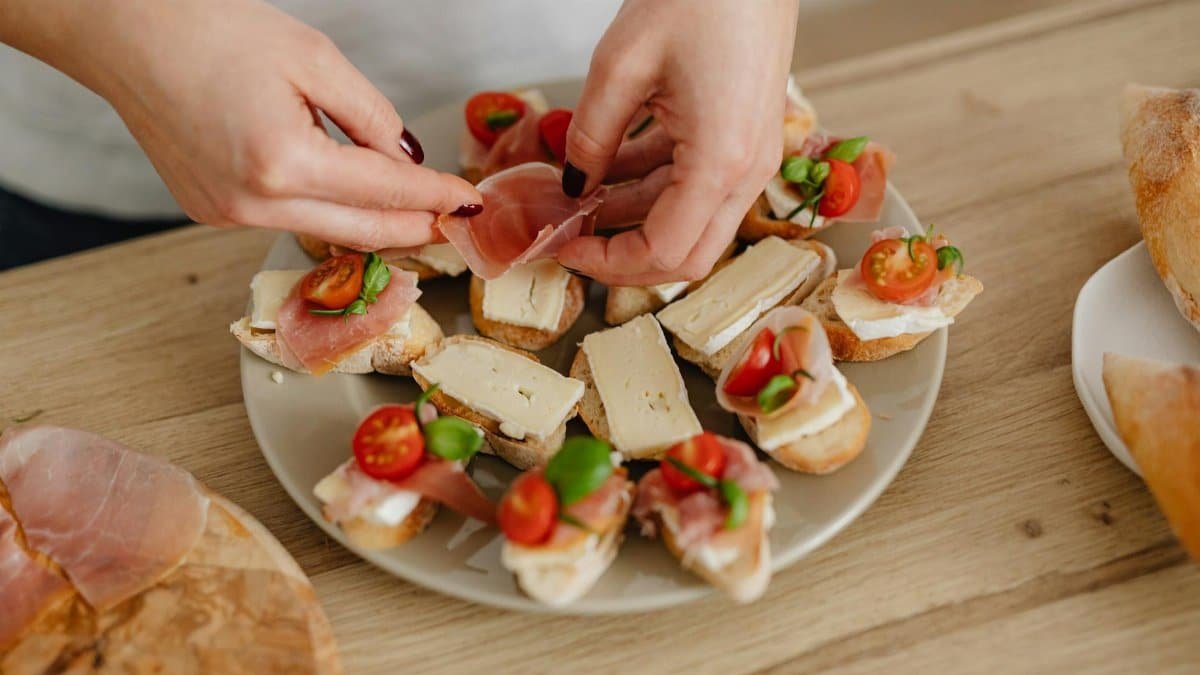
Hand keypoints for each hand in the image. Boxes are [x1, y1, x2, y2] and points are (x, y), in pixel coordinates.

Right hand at [2, 0, 480, 250]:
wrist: (125, 32)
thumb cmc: (209, 30)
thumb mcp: (313, 58)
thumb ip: (371, 116)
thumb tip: (407, 160)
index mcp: (282, 163)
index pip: (385, 193)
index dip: (435, 198)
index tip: (468, 203)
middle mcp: (252, 203)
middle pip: (362, 230)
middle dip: (415, 226)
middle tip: (453, 220)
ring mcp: (226, 215)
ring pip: (326, 231)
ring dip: (372, 222)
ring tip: (413, 209)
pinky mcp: (209, 212)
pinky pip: (287, 220)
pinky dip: (325, 211)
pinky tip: (346, 193)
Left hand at [557, 0, 799, 284]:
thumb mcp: (622, 66)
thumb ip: (591, 136)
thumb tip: (572, 185)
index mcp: (721, 162)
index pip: (665, 251)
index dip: (608, 263)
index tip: (565, 249)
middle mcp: (747, 171)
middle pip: (687, 256)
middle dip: (625, 259)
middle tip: (573, 244)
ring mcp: (751, 158)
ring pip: (689, 223)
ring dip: (632, 220)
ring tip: (576, 203)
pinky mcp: (744, 140)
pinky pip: (695, 187)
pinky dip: (650, 188)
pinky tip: (606, 172)